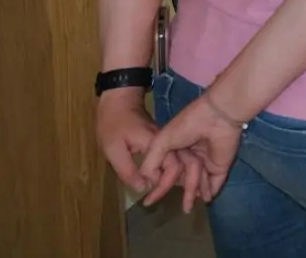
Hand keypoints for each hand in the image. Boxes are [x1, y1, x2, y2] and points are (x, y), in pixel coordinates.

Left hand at [96, 90, 208, 210]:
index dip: (165, 184)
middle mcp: (169, 141)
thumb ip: (127, 170)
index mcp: (157, 142)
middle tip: (187, 206)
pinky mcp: (169, 139)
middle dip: (191, 186)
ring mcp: (170, 139)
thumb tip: (142, 189)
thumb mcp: (113, 148)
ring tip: (192, 197)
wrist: (120, 99)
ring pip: (188, 161)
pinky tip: (181, 183)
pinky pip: (182, 157)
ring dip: (192, 180)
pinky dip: (184, 172)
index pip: (172, 166)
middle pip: (187, 164)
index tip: (151, 200)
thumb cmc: (114, 123)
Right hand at [136, 94, 243, 209]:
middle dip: (181, 192)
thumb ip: (151, 161)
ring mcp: (206, 161)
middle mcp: (191, 156)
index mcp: (176, 149)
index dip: (159, 186)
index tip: (148, 202)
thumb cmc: (187, 126)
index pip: (167, 172)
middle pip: (183, 179)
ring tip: (188, 207)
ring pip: (198, 183)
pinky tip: (205, 200)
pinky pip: (215, 183)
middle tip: (177, 206)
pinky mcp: (220, 165)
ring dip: (193, 193)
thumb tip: (145, 182)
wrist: (216, 117)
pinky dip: (210, 191)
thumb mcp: (161, 141)